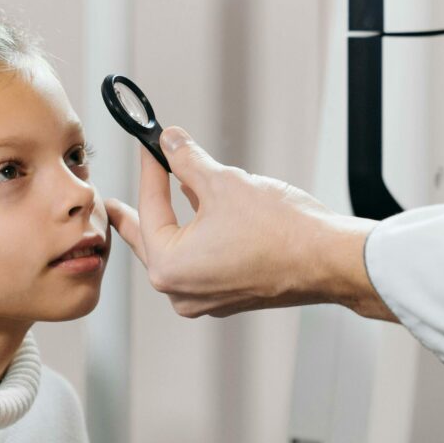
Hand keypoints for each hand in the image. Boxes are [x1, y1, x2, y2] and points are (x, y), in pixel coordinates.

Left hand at [104, 126, 395, 319]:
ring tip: (165, 196)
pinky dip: (198, 238)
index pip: (150, 209)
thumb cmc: (283, 233)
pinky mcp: (228, 295)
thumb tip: (171, 143)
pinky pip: (200, 262)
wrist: (330, 261)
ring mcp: (205, 299)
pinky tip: (200, 218)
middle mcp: (182, 291)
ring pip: (178, 251)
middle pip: (152, 239)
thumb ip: (187, 161)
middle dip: (140, 212)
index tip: (150, 149)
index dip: (150, 171)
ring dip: (175, 222)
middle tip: (113, 206)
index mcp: (169, 267)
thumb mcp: (224, 183)